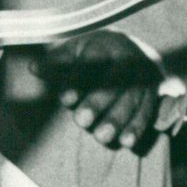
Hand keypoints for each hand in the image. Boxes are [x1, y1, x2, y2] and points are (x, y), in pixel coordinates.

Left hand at [39, 31, 168, 151]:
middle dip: (100, 101)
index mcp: (108, 45)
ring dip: (119, 118)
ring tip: (102, 137)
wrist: (129, 51)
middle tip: (82, 120)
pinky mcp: (153, 93)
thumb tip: (33, 68)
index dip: (79, 79)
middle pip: (117, 81)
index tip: (65, 99)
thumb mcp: (74, 51)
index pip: (93, 61)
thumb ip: (56, 63)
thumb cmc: (92, 54)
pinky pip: (147, 110)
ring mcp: (145, 77)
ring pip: (134, 98)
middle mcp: (130, 59)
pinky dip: (137, 126)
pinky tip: (126, 142)